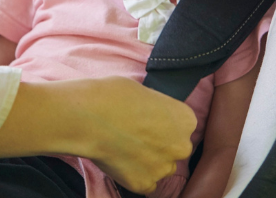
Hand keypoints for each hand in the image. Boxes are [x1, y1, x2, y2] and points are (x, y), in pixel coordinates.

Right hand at [85, 78, 195, 193]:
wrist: (90, 117)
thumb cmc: (113, 96)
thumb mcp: (144, 92)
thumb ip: (156, 109)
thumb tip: (150, 115)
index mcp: (186, 119)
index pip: (181, 126)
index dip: (163, 124)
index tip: (147, 122)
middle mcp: (181, 146)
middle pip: (175, 149)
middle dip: (159, 145)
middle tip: (135, 136)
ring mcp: (163, 168)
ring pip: (160, 168)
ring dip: (148, 162)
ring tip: (123, 148)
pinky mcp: (143, 184)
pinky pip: (144, 183)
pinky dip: (133, 175)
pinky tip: (118, 159)